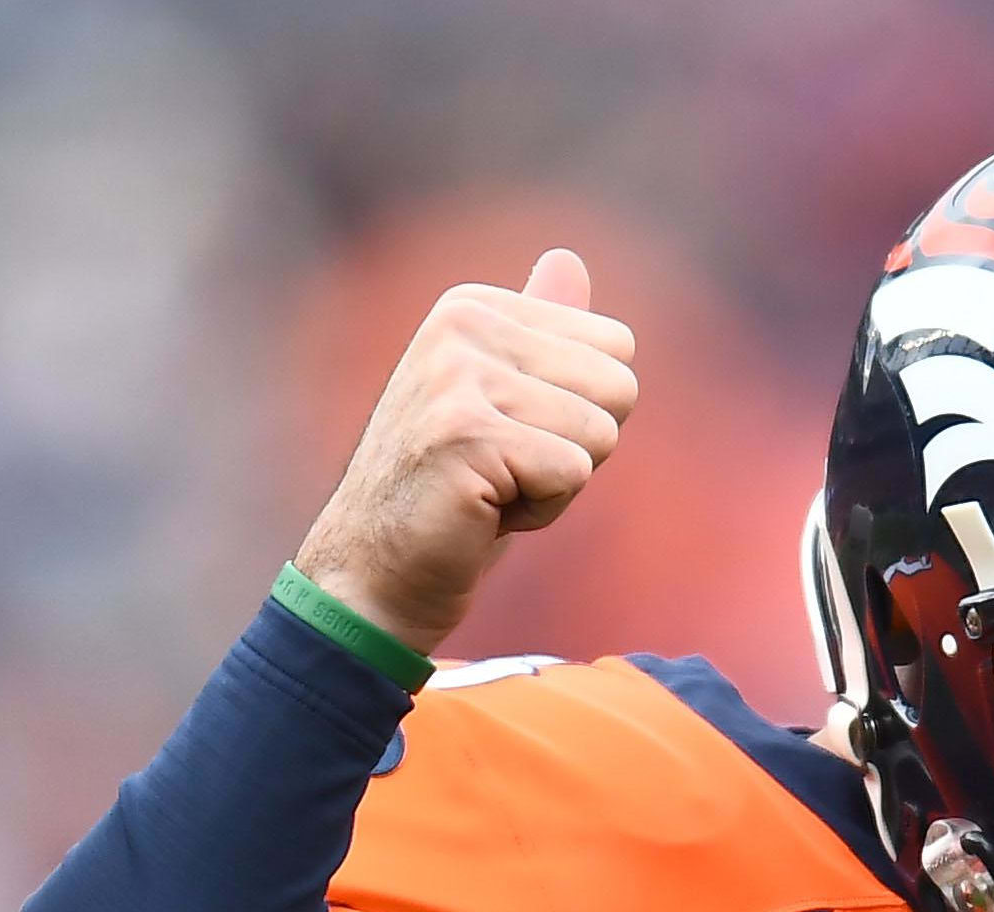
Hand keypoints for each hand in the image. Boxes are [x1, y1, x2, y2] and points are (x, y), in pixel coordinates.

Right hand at [290, 247, 637, 658]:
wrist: (374, 569)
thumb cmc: (452, 489)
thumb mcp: (503, 399)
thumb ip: (540, 332)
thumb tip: (569, 259)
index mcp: (473, 306)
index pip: (616, 347)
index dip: (581, 412)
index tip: (513, 437)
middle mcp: (463, 325)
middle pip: (619, 386)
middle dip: (578, 448)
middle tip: (505, 470)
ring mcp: (459, 377)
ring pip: (599, 434)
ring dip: (557, 484)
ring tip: (490, 489)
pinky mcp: (466, 434)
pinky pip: (573, 473)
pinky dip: (541, 512)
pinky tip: (483, 511)